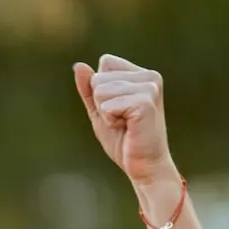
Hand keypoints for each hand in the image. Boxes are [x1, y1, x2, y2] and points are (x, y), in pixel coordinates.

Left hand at [73, 56, 174, 187]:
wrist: (144, 166)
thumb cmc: (124, 140)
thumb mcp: (99, 110)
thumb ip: (88, 88)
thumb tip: (78, 65)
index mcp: (142, 74)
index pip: (105, 62)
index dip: (101, 89)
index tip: (118, 109)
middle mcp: (150, 76)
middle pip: (99, 77)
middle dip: (101, 103)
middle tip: (121, 120)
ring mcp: (150, 88)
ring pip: (100, 90)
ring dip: (106, 113)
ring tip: (125, 124)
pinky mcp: (145, 103)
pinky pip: (107, 105)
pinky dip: (110, 121)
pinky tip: (127, 128)